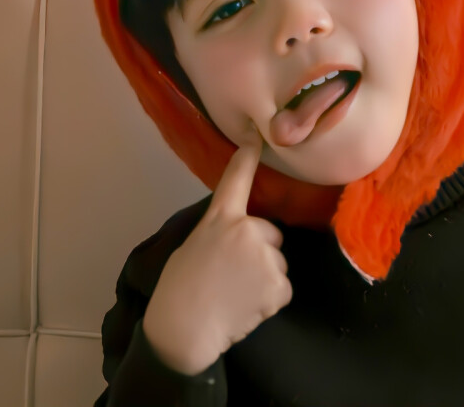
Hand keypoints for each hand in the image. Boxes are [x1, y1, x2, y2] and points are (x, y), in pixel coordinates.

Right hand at [142, 125, 292, 374]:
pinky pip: (282, 287)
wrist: (185, 326)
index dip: (248, 156)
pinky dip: (270, 299)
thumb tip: (239, 234)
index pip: (236, 179)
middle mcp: (246, 229)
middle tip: (233, 274)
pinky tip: (247, 306)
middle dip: (260, 252)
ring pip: (277, 263)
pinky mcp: (278, 283)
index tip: (257, 138)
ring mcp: (265, 256)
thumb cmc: (181, 286)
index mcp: (220, 217)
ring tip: (237, 293)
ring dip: (265, 277)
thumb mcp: (196, 244)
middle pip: (269, 235)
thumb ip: (221, 232)